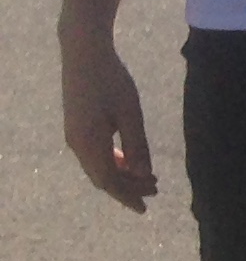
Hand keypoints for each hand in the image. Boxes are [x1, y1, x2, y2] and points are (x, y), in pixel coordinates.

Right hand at [61, 35, 156, 210]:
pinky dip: (113, 161)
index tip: (145, 207)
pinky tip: (129, 160)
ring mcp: (74, 135)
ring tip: (148, 177)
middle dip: (128, 187)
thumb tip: (144, 174)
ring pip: (98, 166)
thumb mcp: (131, 113)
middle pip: (102, 176)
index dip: (127, 196)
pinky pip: (94, 153)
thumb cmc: (111, 80)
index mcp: (89, 143)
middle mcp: (77, 143)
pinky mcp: (77, 126)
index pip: (108, 181)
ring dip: (122, 174)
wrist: (84, 53)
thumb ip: (137, 145)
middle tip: (156, 190)